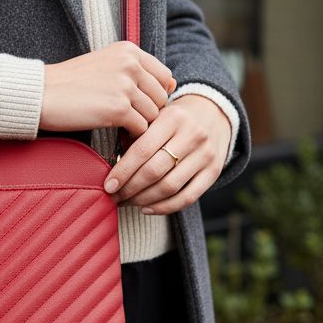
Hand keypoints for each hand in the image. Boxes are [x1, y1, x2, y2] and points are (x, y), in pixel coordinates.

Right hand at [39, 41, 176, 137]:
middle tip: (128, 121)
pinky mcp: (118, 109)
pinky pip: (140, 129)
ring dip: (139, 126)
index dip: (155, 95)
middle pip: (161, 98)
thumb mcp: (104, 63)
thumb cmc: (68, 83)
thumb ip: (135, 70)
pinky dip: (131, 137)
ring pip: (153, 115)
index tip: (138, 104)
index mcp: (128, 51)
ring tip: (121, 129)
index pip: (164, 76)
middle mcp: (130, 64)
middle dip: (148, 112)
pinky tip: (117, 136)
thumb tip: (172, 84)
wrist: (40, 94)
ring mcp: (126, 86)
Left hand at [103, 93, 231, 213]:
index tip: (108, 186)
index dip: (122, 171)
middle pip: (155, 171)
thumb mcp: (155, 116)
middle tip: (114, 197)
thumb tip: (108, 166)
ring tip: (127, 202)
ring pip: (169, 187)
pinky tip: (147, 208)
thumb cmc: (173, 119)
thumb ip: (135, 135)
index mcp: (173, 117)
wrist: (213, 114)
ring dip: (143, 200)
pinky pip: (188, 197)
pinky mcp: (214, 171)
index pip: (142, 150)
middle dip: (130, 189)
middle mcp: (192, 135)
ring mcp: (205, 154)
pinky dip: (165, 207)